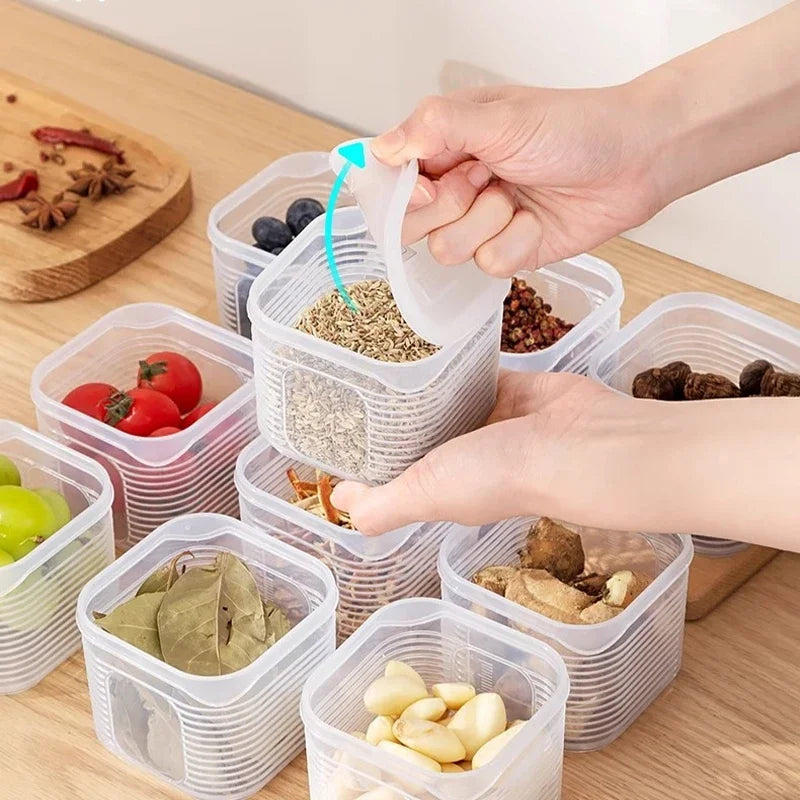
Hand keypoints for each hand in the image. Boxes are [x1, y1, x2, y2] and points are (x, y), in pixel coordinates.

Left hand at [331, 371, 653, 533]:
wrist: (579, 442)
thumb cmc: (501, 474)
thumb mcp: (427, 495)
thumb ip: (383, 505)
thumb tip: (340, 503)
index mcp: (439, 485)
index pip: (393, 470)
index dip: (367, 453)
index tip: (336, 423)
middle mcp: (461, 455)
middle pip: (416, 431)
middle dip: (389, 411)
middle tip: (353, 373)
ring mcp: (486, 420)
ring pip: (443, 398)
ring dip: (421, 382)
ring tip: (382, 349)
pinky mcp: (509, 387)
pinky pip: (474, 371)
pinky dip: (456, 360)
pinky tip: (429, 341)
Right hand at [372, 85, 662, 276]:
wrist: (635, 160)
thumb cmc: (574, 127)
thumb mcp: (498, 117)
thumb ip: (434, 128)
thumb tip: (381, 149)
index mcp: (446, 145)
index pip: (392, 180)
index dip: (404, 192)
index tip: (431, 184)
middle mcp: (457, 185)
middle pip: (411, 225)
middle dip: (450, 207)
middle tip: (485, 179)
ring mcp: (482, 221)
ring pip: (448, 250)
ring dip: (487, 223)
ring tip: (518, 196)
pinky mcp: (509, 250)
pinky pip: (489, 265)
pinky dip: (517, 242)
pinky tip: (538, 220)